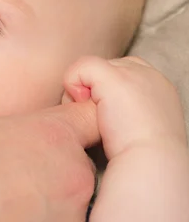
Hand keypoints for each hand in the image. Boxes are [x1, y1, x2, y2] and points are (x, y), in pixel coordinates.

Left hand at [64, 56, 185, 157]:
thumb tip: (89, 103)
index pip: (120, 73)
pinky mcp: (114, 77)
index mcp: (157, 87)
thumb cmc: (140, 156)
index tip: (104, 117)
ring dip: (80, 92)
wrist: (151, 163)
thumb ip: (121, 109)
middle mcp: (147, 74)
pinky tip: (81, 107)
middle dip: (91, 92)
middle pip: (102, 70)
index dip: (103, 92)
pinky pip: (81, 67)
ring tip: (91, 118)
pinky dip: (72, 83)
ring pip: (88, 68)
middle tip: (95, 121)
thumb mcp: (136, 126)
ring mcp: (131, 73)